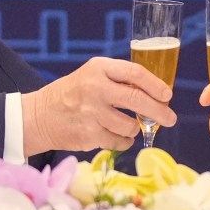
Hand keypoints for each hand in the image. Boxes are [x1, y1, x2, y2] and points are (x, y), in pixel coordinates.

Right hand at [23, 57, 173, 154]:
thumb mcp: (92, 76)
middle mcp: (95, 89)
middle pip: (138, 100)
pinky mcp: (89, 135)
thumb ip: (120, 80)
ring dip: (135, 128)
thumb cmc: (73, 93)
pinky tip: (117, 135)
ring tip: (129, 125)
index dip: (155, 85)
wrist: (40, 116)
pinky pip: (120, 141)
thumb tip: (157, 94)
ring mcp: (91, 113)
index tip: (167, 95)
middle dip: (160, 112)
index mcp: (98, 69)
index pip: (135, 73)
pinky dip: (124, 140)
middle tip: (170, 118)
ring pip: (130, 125)